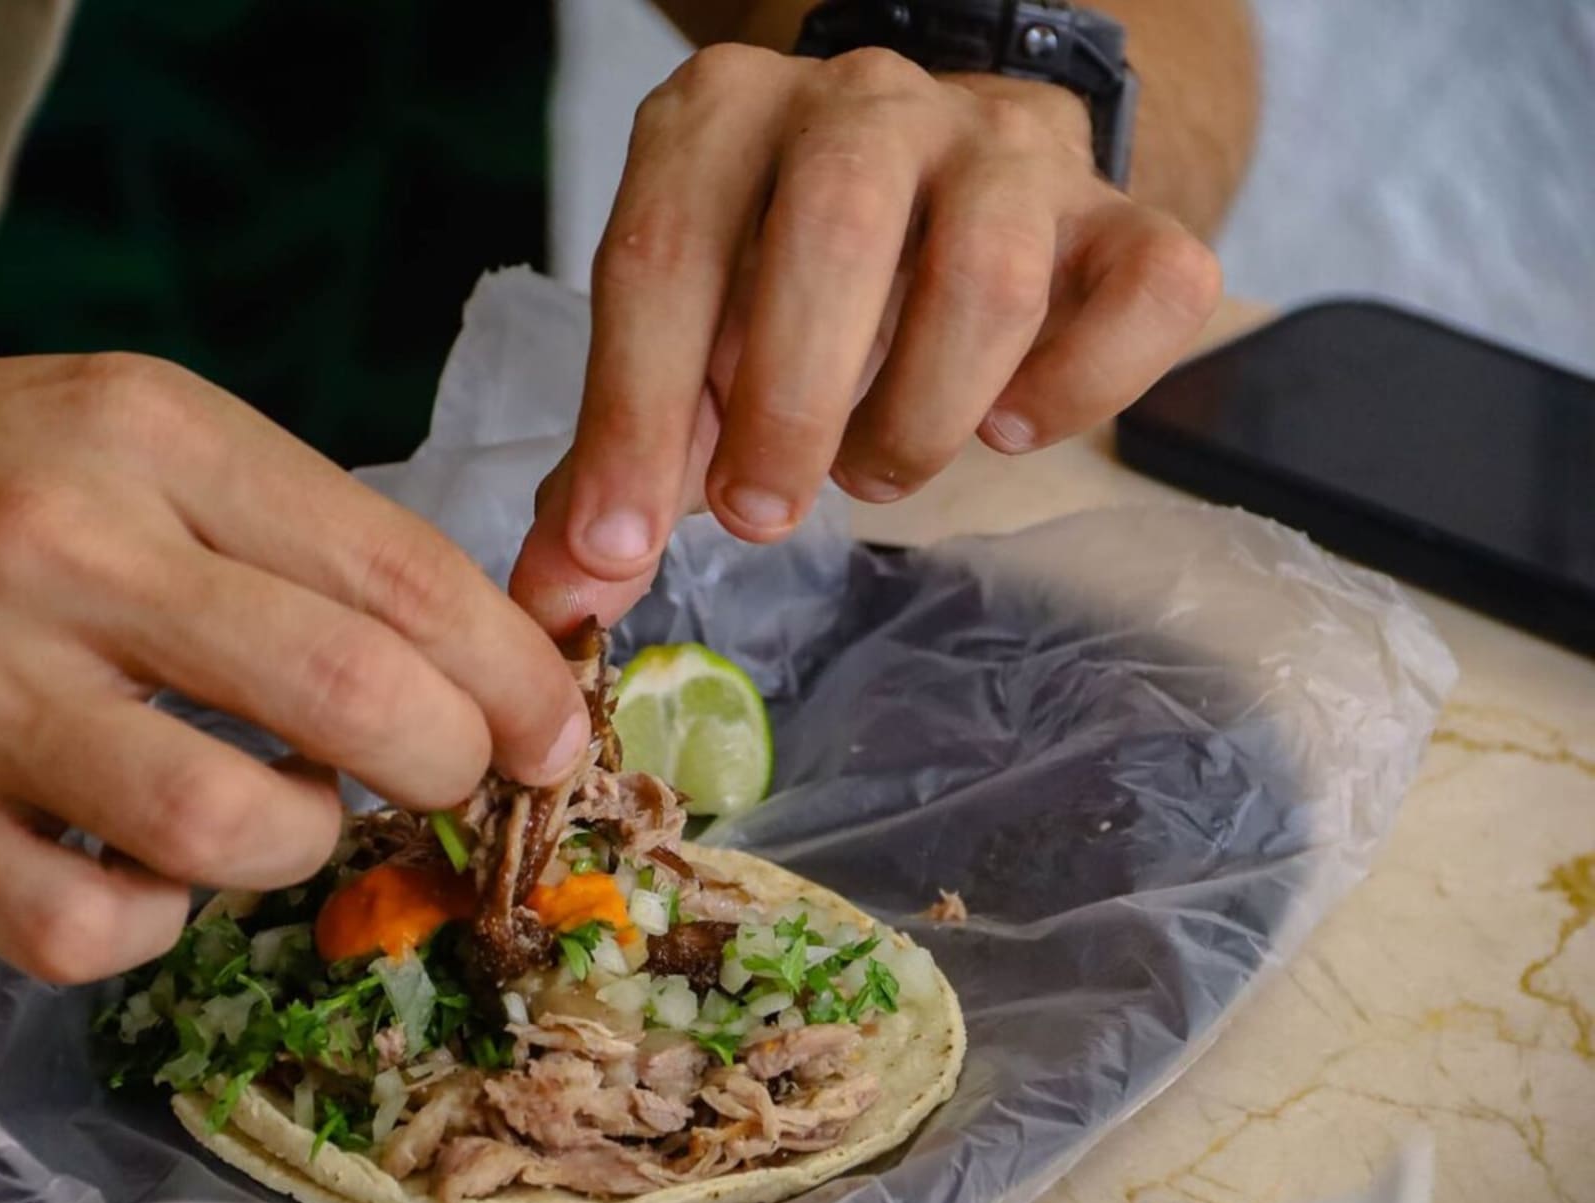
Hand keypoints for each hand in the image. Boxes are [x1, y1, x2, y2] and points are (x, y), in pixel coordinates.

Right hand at [0, 356, 587, 981]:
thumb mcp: (115, 429)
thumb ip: (280, 524)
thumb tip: (457, 645)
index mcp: (143, 433)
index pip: (394, 566)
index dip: (510, 667)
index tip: (552, 723)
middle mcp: (64, 553)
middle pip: (353, 691)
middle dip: (452, 759)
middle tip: (454, 776)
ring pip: (237, 828)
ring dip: (306, 842)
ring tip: (285, 809)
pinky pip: (102, 929)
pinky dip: (162, 917)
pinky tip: (147, 864)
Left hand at [512, 46, 1221, 630]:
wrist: (941, 183)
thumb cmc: (783, 289)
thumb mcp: (683, 352)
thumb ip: (618, 462)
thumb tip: (557, 600)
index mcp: (725, 117)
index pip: (665, 254)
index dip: (634, 416)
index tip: (619, 546)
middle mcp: (866, 99)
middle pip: (836, 229)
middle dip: (789, 403)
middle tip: (762, 513)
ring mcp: (1007, 144)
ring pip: (990, 275)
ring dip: (919, 415)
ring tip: (873, 471)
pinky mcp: (1121, 211)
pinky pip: (1147, 289)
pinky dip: (1079, 389)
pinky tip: (1013, 428)